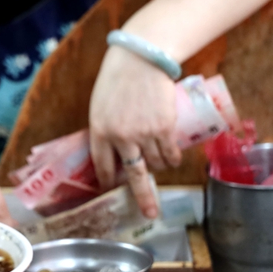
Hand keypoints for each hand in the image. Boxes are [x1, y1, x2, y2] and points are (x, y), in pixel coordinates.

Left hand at [89, 46, 181, 218]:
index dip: (109, 180)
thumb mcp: (100, 104)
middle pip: (133, 175)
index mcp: (99, 131)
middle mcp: (121, 138)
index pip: (102, 166)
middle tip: (150, 214)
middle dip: (142, 198)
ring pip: (155, 164)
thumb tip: (115, 150)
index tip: (113, 190)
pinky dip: (173, 160)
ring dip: (159, 166)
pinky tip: (172, 159)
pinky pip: (170, 154)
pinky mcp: (164, 128)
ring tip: (159, 158)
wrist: (142, 58)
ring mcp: (144, 135)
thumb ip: (106, 128)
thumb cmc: (119, 77)